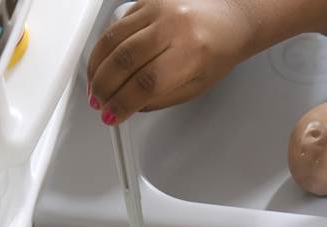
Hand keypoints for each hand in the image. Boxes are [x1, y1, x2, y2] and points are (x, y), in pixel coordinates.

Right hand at [87, 0, 326, 124]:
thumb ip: (159, 99)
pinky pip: (116, 26)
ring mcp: (158, 8)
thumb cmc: (218, 51)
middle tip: (98, 103)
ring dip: (97, 68)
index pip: (145, 84)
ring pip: (113, 40)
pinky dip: (103, 48)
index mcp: (191, 52)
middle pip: (124, 61)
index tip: (111, 115)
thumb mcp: (195, 87)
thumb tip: (127, 107)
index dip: (122, 104)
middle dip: (104, 88)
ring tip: (94, 87)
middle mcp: (173, 25)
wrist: (232, 16)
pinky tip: (101, 65)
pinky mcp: (146, 0)